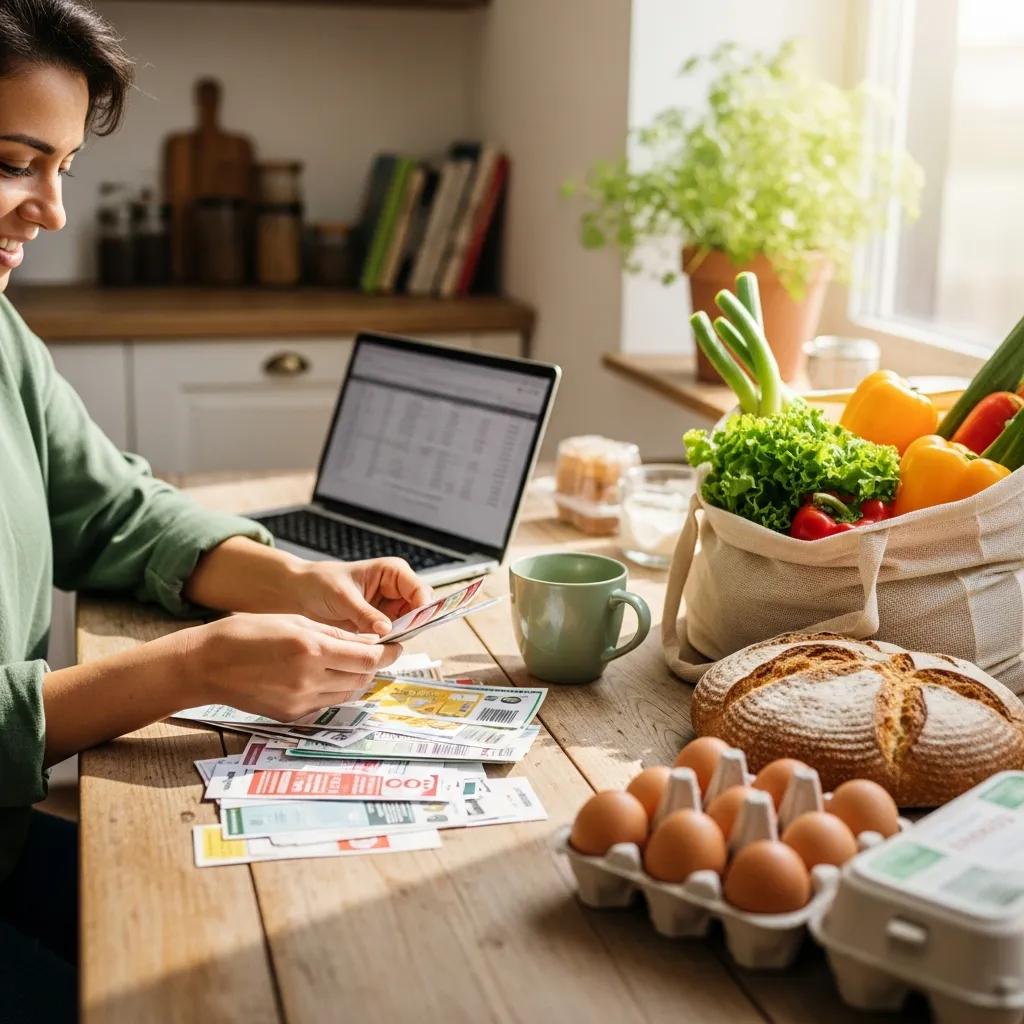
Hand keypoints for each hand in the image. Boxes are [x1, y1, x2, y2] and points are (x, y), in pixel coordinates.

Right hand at [181, 613, 401, 720]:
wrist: (206, 665)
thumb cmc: (247, 633)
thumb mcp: (294, 622)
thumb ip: (335, 634)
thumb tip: (368, 642)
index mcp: (311, 650)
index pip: (367, 658)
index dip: (387, 652)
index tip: (394, 646)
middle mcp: (308, 679)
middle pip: (361, 677)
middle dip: (373, 665)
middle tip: (376, 653)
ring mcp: (299, 701)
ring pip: (347, 694)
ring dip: (356, 679)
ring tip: (351, 664)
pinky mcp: (291, 716)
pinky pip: (326, 704)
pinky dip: (334, 690)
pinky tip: (326, 677)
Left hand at [288, 557, 433, 636]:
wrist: (298, 595)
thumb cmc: (319, 584)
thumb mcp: (343, 598)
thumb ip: (366, 614)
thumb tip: (387, 630)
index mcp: (392, 572)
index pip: (419, 590)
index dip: (422, 608)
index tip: (413, 626)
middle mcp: (396, 589)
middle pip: (419, 610)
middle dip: (412, 625)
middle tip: (397, 639)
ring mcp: (389, 608)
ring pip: (409, 626)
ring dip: (400, 637)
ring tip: (383, 645)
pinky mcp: (380, 624)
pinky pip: (394, 636)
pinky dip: (388, 643)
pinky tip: (377, 649)